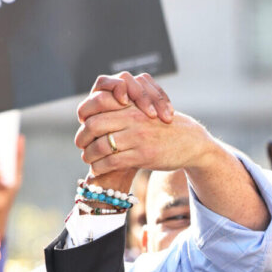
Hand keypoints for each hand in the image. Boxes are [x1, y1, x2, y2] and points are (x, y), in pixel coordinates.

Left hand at [76, 72, 174, 192]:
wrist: (191, 142)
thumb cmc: (165, 128)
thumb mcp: (147, 110)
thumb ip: (125, 109)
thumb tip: (99, 113)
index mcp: (132, 104)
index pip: (98, 103)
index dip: (85, 114)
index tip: (83, 124)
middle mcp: (133, 118)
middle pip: (94, 125)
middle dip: (82, 137)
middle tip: (80, 144)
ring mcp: (138, 138)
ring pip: (100, 146)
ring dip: (89, 155)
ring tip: (88, 158)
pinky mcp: (142, 156)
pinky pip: (112, 162)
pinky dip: (100, 167)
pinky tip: (98, 168)